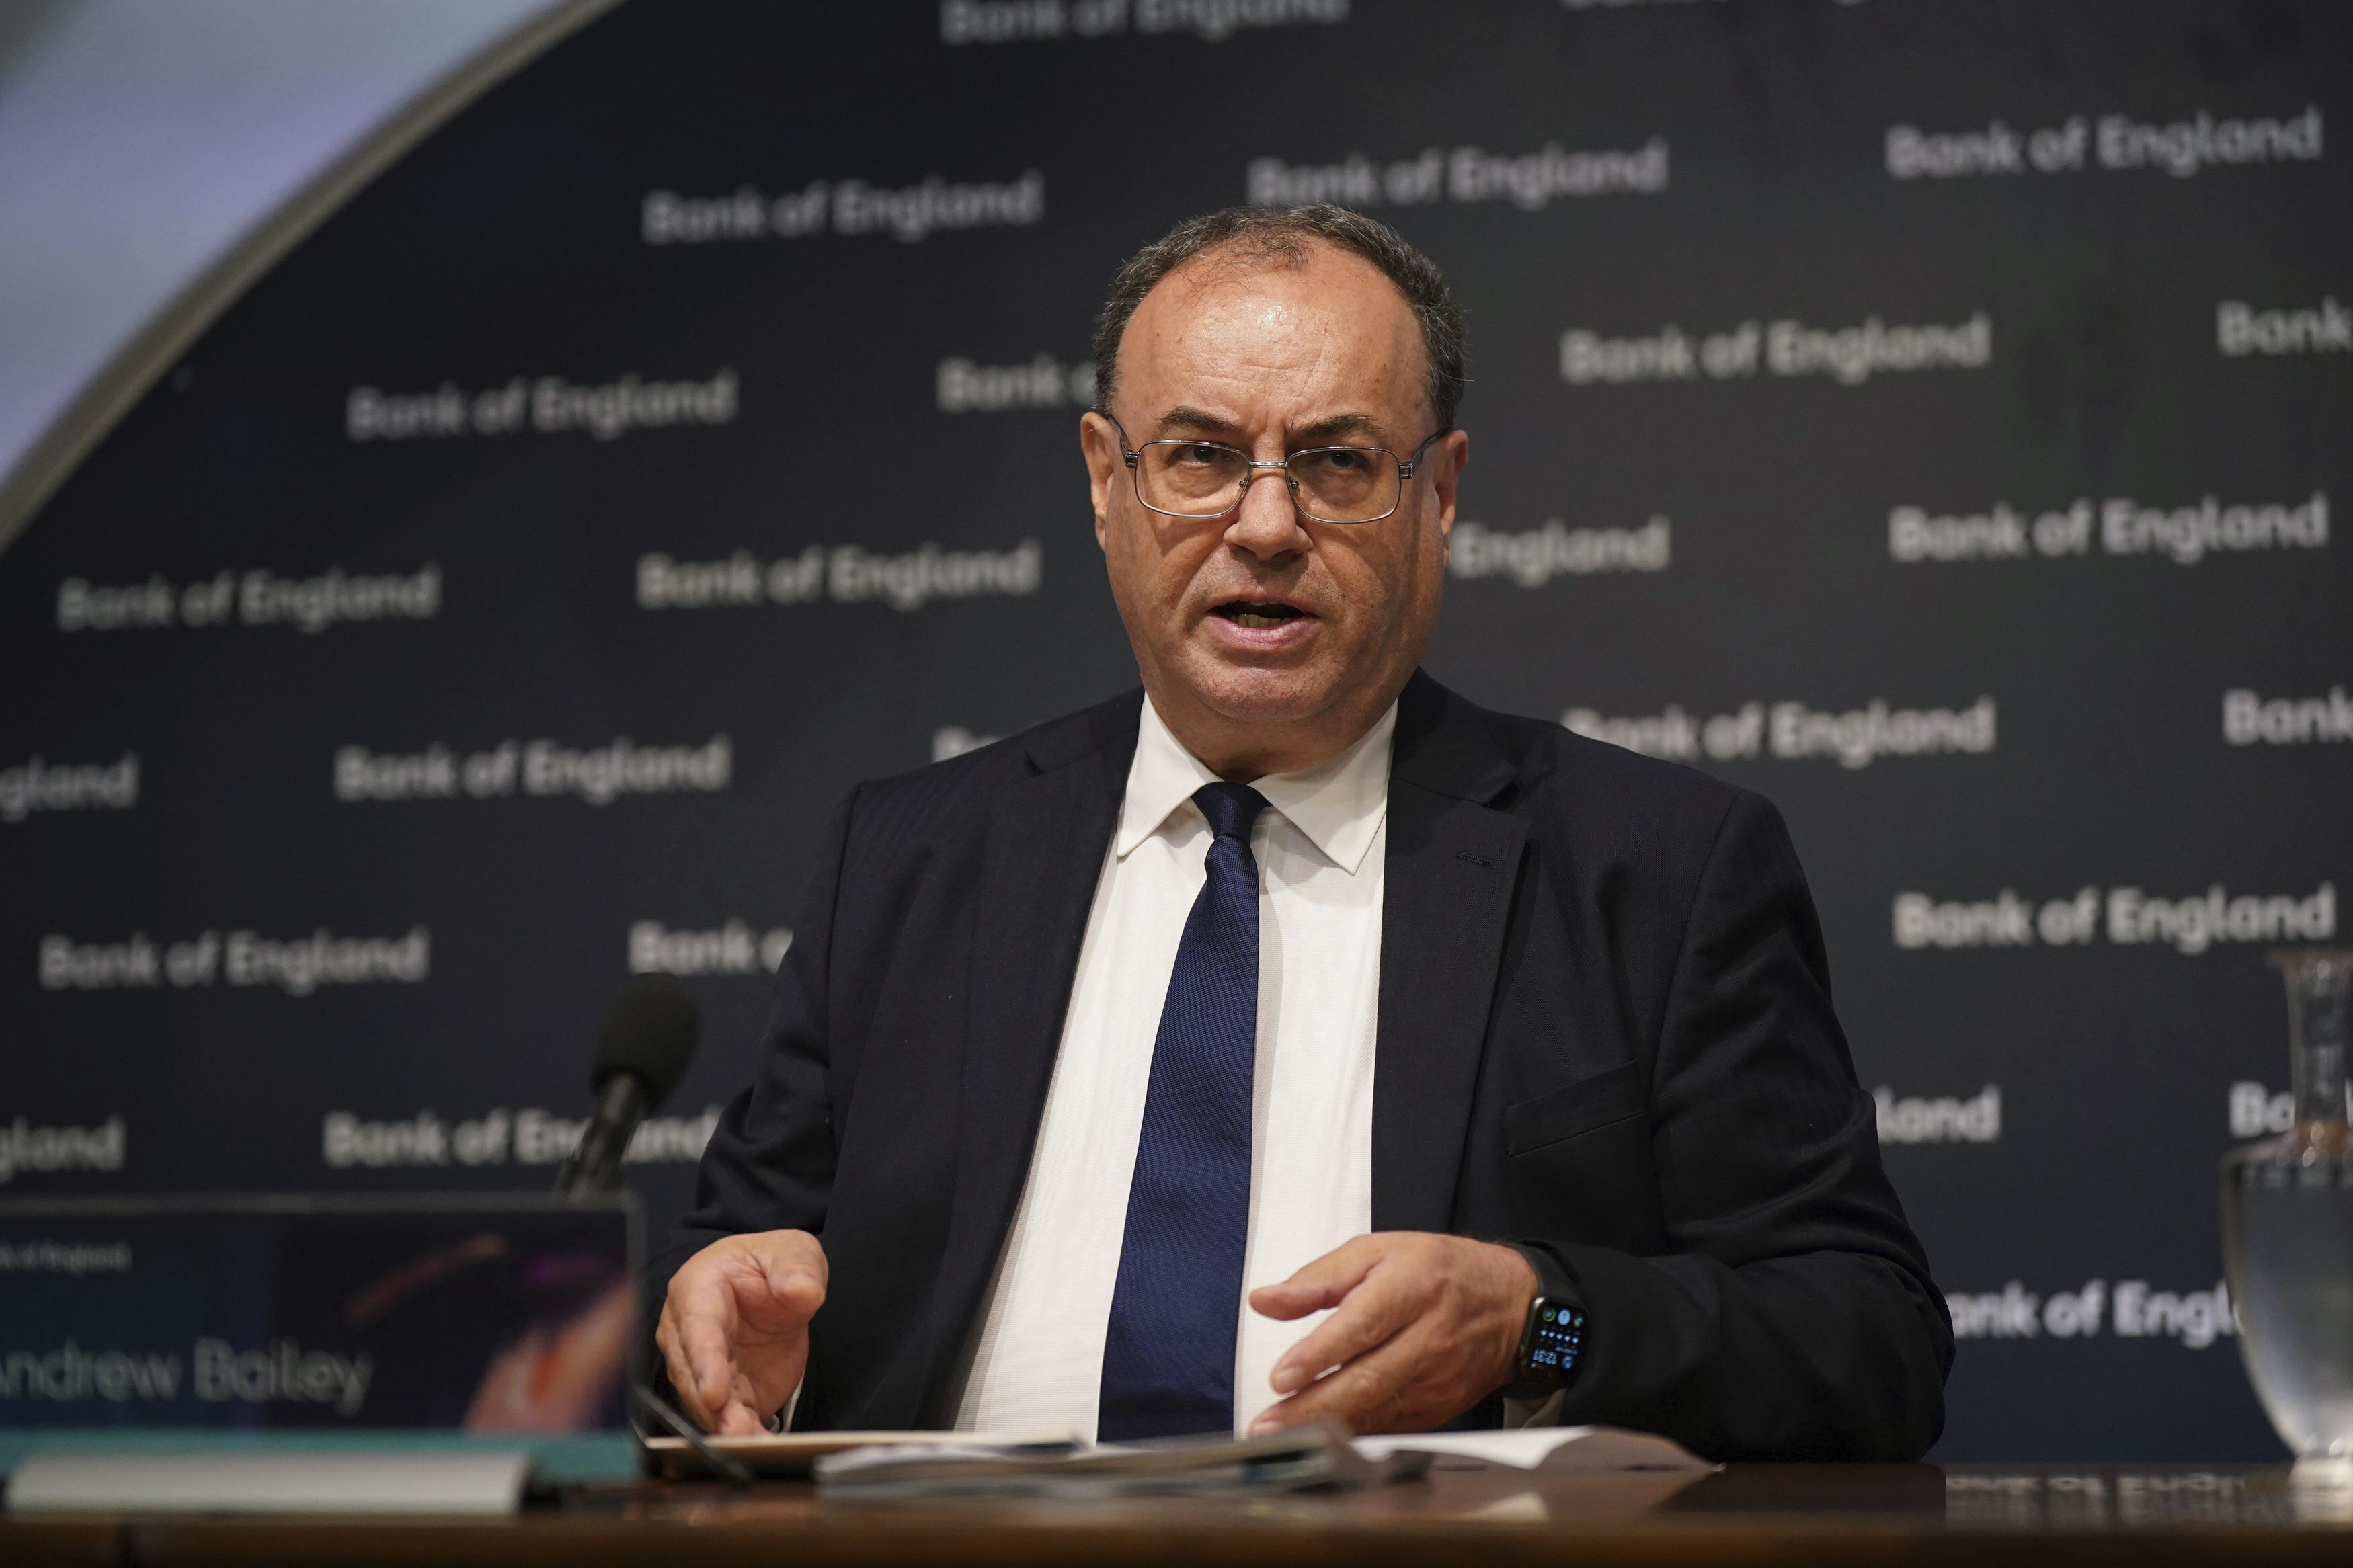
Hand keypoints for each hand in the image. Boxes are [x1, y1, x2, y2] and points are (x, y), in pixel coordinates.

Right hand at [655, 1229, 826, 1433]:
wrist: (773, 1285)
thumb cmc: (769, 1263)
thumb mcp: (791, 1252)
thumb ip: (795, 1269)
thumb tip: (800, 1292)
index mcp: (697, 1291)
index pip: (698, 1329)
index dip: (704, 1362)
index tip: (714, 1393)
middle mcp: (688, 1333)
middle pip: (693, 1376)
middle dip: (712, 1407)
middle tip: (735, 1433)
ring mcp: (703, 1367)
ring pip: (706, 1404)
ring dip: (727, 1428)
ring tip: (752, 1447)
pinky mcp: (725, 1393)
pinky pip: (729, 1418)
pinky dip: (744, 1436)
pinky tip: (762, 1449)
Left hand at [1246, 1232, 1536, 1435]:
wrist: (1510, 1304)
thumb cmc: (1438, 1271)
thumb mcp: (1377, 1252)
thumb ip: (1318, 1279)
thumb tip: (1265, 1301)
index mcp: (1411, 1286)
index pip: (1362, 1325)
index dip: (1321, 1353)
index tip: (1282, 1376)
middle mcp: (1428, 1336)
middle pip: (1368, 1378)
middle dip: (1314, 1405)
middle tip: (1269, 1423)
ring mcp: (1437, 1378)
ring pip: (1379, 1410)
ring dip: (1327, 1427)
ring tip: (1283, 1436)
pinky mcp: (1440, 1407)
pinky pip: (1392, 1426)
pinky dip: (1355, 1435)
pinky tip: (1323, 1441)